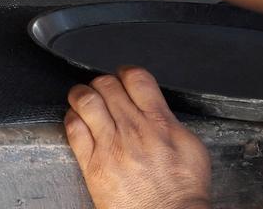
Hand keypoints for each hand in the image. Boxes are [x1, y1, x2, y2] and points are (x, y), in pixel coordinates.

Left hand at [65, 67, 210, 208]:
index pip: (137, 78)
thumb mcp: (190, 147)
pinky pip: (73, 129)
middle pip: (107, 85)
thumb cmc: (183, 190)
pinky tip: (76, 119)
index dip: (125, 72)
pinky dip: (72, 117)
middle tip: (102, 91)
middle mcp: (133, 130)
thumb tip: (154, 106)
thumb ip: (169, 121)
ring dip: (81, 94)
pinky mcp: (93, 164)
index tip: (121, 77)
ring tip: (82, 98)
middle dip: (102, 83)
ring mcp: (111, 146)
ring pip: (86, 100)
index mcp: (160, 123)